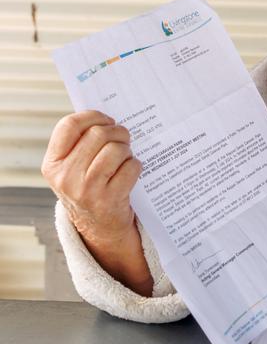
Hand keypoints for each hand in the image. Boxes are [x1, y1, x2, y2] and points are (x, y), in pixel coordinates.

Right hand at [41, 110, 141, 247]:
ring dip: (127, 149)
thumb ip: (80, 143)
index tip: (106, 120)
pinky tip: (129, 172)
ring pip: (116, 149)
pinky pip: (131, 167)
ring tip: (125, 157)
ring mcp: (86, 190)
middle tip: (123, 138)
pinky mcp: (109, 200)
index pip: (68, 125)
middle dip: (117, 132)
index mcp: (52, 164)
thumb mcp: (72, 168)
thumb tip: (106, 116)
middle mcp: (65, 177)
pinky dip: (135, 165)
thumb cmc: (89, 188)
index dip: (92, 116)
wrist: (99, 227)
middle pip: (98, 134)